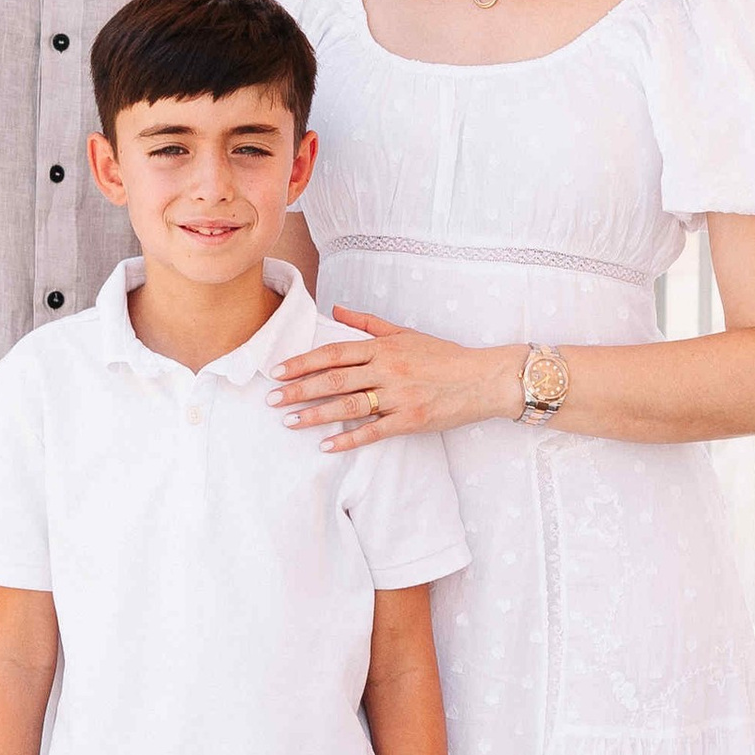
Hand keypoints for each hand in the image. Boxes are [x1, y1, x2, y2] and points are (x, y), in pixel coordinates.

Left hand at [273, 308, 520, 454]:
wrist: (483, 379)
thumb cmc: (443, 356)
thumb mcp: (405, 333)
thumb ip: (368, 323)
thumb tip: (336, 308)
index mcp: (384, 348)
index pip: (335, 353)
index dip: (304, 362)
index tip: (278, 370)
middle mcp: (388, 370)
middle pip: (334, 380)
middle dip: (299, 390)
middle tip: (271, 400)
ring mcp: (399, 397)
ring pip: (348, 406)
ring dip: (315, 415)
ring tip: (289, 422)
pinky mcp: (410, 420)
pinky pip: (373, 431)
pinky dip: (348, 439)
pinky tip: (326, 445)